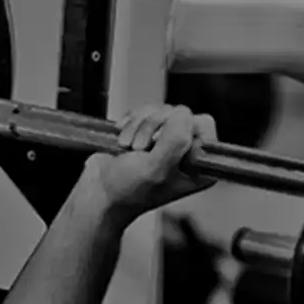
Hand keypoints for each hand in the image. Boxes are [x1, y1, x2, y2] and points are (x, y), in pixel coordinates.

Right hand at [86, 104, 216, 217]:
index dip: (180, 128)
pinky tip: (123, 138)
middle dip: (154, 127)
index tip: (160, 145)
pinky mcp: (148, 130)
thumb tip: (183, 115)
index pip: (204, 124)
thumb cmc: (128, 191)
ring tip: (129, 147)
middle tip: (139, 149)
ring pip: (162, 110)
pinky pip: (146, 110)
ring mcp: (168, 138)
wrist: (99, 194)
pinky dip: (131, 121)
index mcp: (200, 164)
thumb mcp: (156, 170)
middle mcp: (188, 150)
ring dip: (139, 126)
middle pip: (181, 113)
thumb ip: (176, 141)